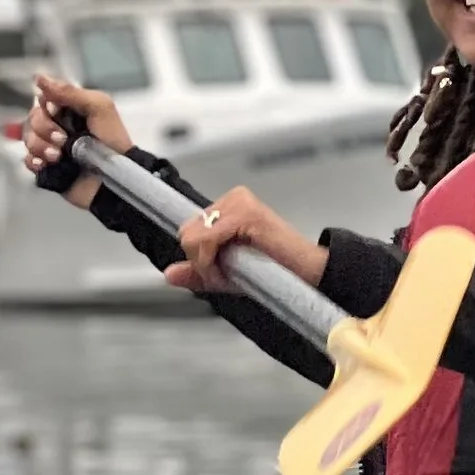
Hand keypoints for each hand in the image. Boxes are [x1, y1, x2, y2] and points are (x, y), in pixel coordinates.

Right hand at [23, 71, 130, 207]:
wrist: (112, 178)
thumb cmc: (112, 141)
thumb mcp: (98, 106)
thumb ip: (70, 92)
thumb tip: (41, 79)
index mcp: (69, 108)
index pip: (44, 97)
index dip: (46, 104)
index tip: (56, 110)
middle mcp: (57, 124)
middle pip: (33, 117)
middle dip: (45, 128)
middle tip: (63, 139)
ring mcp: (50, 146)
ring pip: (28, 138)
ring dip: (41, 146)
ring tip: (58, 156)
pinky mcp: (46, 167)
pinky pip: (27, 159)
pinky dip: (34, 161)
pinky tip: (46, 164)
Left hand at [165, 185, 329, 295]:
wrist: (307, 275)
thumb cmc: (274, 272)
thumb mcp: (227, 275)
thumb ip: (197, 273)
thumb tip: (168, 273)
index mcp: (227, 207)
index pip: (189, 228)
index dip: (197, 253)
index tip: (214, 268)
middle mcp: (232, 199)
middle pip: (186, 233)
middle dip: (201, 261)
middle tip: (230, 271)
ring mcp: (239, 202)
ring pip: (191, 237)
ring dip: (208, 264)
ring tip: (237, 268)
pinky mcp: (245, 212)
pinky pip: (206, 241)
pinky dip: (213, 262)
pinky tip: (236, 267)